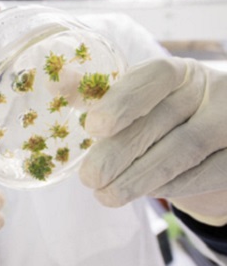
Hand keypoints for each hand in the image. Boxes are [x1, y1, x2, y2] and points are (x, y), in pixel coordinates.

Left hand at [79, 57, 226, 225]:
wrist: (218, 143)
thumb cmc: (165, 117)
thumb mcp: (137, 100)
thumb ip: (97, 93)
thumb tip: (55, 82)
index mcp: (179, 72)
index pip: (155, 76)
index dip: (123, 101)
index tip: (93, 127)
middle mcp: (211, 90)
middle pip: (163, 120)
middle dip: (119, 152)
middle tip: (88, 177)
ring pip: (184, 150)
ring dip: (140, 176)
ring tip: (106, 194)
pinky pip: (205, 174)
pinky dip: (172, 186)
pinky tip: (145, 192)